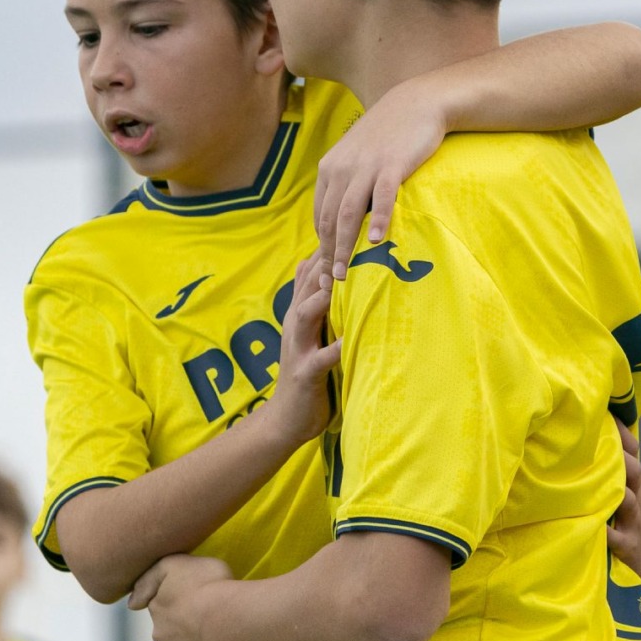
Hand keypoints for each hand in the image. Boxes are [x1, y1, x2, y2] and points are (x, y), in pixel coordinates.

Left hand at [128, 554, 235, 640]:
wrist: (226, 617)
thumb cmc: (206, 584)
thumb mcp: (175, 563)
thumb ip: (151, 577)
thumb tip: (132, 604)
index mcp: (157, 608)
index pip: (159, 604)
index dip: (174, 600)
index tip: (190, 596)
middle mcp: (161, 635)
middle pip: (168, 629)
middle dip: (180, 624)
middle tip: (203, 614)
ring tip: (214, 632)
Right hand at [261, 253, 342, 446]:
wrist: (284, 419)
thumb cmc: (306, 370)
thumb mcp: (308, 330)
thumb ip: (313, 299)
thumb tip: (313, 261)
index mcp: (300, 311)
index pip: (312, 269)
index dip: (330, 246)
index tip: (355, 222)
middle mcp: (295, 323)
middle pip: (308, 283)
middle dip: (328, 261)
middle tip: (355, 236)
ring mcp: (298, 347)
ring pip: (307, 312)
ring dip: (324, 296)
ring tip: (345, 280)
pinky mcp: (305, 372)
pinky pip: (320, 358)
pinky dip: (336, 347)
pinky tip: (351, 340)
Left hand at [313, 81, 444, 279]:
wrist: (416, 102)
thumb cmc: (389, 135)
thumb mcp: (358, 157)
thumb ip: (348, 184)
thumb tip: (344, 221)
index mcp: (330, 168)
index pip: (320, 216)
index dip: (321, 247)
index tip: (325, 272)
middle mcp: (342, 167)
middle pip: (329, 219)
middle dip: (328, 254)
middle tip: (331, 283)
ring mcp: (366, 166)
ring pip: (348, 213)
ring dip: (345, 246)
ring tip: (346, 273)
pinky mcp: (392, 164)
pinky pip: (382, 196)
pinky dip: (378, 220)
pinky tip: (378, 240)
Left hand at [606, 420, 640, 587]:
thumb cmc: (630, 516)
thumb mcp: (627, 489)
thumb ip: (613, 465)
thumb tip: (592, 433)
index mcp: (631, 480)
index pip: (630, 450)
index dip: (620, 433)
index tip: (604, 415)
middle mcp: (633, 495)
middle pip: (633, 470)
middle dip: (620, 459)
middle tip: (599, 448)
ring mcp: (632, 520)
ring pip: (627, 500)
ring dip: (616, 491)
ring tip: (598, 484)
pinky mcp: (628, 544)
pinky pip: (615, 537)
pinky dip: (605, 532)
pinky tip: (592, 525)